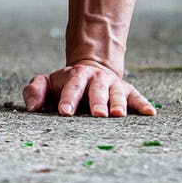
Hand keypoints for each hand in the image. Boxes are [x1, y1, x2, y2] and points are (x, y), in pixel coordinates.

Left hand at [22, 61, 154, 116]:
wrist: (90, 67)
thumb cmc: (65, 83)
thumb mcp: (47, 82)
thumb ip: (35, 90)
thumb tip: (31, 107)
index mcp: (76, 76)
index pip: (72, 87)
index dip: (68, 99)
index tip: (65, 112)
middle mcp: (96, 79)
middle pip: (97, 90)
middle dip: (97, 101)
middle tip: (97, 114)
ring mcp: (113, 84)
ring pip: (116, 93)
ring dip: (118, 103)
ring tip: (118, 115)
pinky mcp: (128, 91)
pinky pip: (137, 97)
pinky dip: (143, 104)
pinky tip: (150, 113)